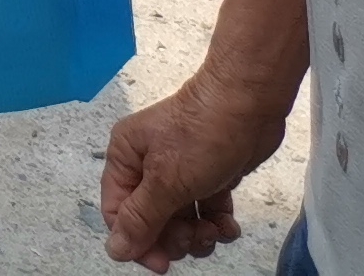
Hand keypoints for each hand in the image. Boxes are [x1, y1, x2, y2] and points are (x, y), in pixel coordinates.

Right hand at [100, 70, 293, 266]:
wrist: (249, 104)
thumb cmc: (201, 136)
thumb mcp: (166, 182)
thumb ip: (141, 218)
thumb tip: (114, 250)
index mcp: (125, 159)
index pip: (118, 213)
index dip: (138, 241)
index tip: (163, 263)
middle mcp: (146, 166)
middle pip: (151, 221)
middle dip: (175, 237)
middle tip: (196, 236)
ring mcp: (178, 171)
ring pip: (180, 221)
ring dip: (199, 235)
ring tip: (216, 230)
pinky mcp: (208, 176)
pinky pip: (205, 212)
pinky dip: (217, 224)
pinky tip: (229, 225)